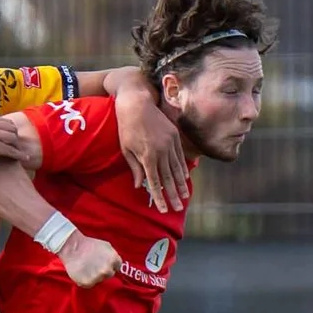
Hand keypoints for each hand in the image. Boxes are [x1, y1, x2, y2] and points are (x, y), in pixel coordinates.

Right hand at [0, 115, 28, 175]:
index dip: (12, 131)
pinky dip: (19, 155)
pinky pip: (11, 150)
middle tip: (18, 148)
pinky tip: (23, 159)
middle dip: (16, 139)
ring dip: (18, 147)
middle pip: (12, 129)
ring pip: (13, 139)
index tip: (13, 140)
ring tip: (21, 154)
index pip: (6, 122)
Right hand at [60, 234, 119, 289]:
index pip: (117, 268)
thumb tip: (116, 264)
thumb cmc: (89, 244)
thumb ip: (113, 256)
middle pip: (109, 274)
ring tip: (87, 268)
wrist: (72, 247)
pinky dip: (86, 280)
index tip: (104, 263)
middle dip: (104, 271)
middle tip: (94, 265)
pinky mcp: (88, 283)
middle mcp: (107, 270)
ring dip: (95, 276)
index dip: (111, 265)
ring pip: (99, 280)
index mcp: (114, 260)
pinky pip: (90, 284)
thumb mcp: (106, 246)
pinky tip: (82, 272)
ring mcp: (97, 277)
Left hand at [114, 80, 188, 212]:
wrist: (137, 102)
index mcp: (147, 156)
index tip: (162, 210)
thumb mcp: (126, 149)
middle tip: (178, 209)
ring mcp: (170, 143)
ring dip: (181, 185)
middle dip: (173, 196)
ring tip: (184, 197)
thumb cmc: (126, 127)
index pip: (154, 182)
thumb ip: (135, 168)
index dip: (159, 198)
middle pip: (169, 178)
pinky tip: (186, 178)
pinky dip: (183, 168)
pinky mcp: (174, 136)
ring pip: (177, 168)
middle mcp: (161, 151)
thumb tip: (140, 186)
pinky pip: (180, 156)